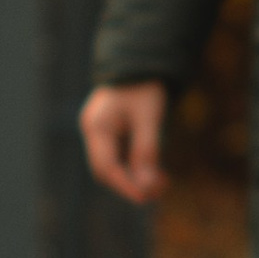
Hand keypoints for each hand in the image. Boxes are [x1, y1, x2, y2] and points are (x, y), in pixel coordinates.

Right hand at [79, 81, 167, 204]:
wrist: (143, 59)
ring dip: (138, 177)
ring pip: (116, 165)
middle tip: (159, 192)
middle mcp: (94, 131)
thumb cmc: (145, 86)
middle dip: (132, 184)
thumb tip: (147, 185)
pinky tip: (158, 172)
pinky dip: (138, 165)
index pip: (106, 167)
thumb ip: (146, 150)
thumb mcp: (149, 118)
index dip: (126, 185)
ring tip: (164, 182)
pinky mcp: (113, 131)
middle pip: (107, 170)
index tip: (146, 198)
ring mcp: (102, 132)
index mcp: (96, 127)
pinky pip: (122, 155)